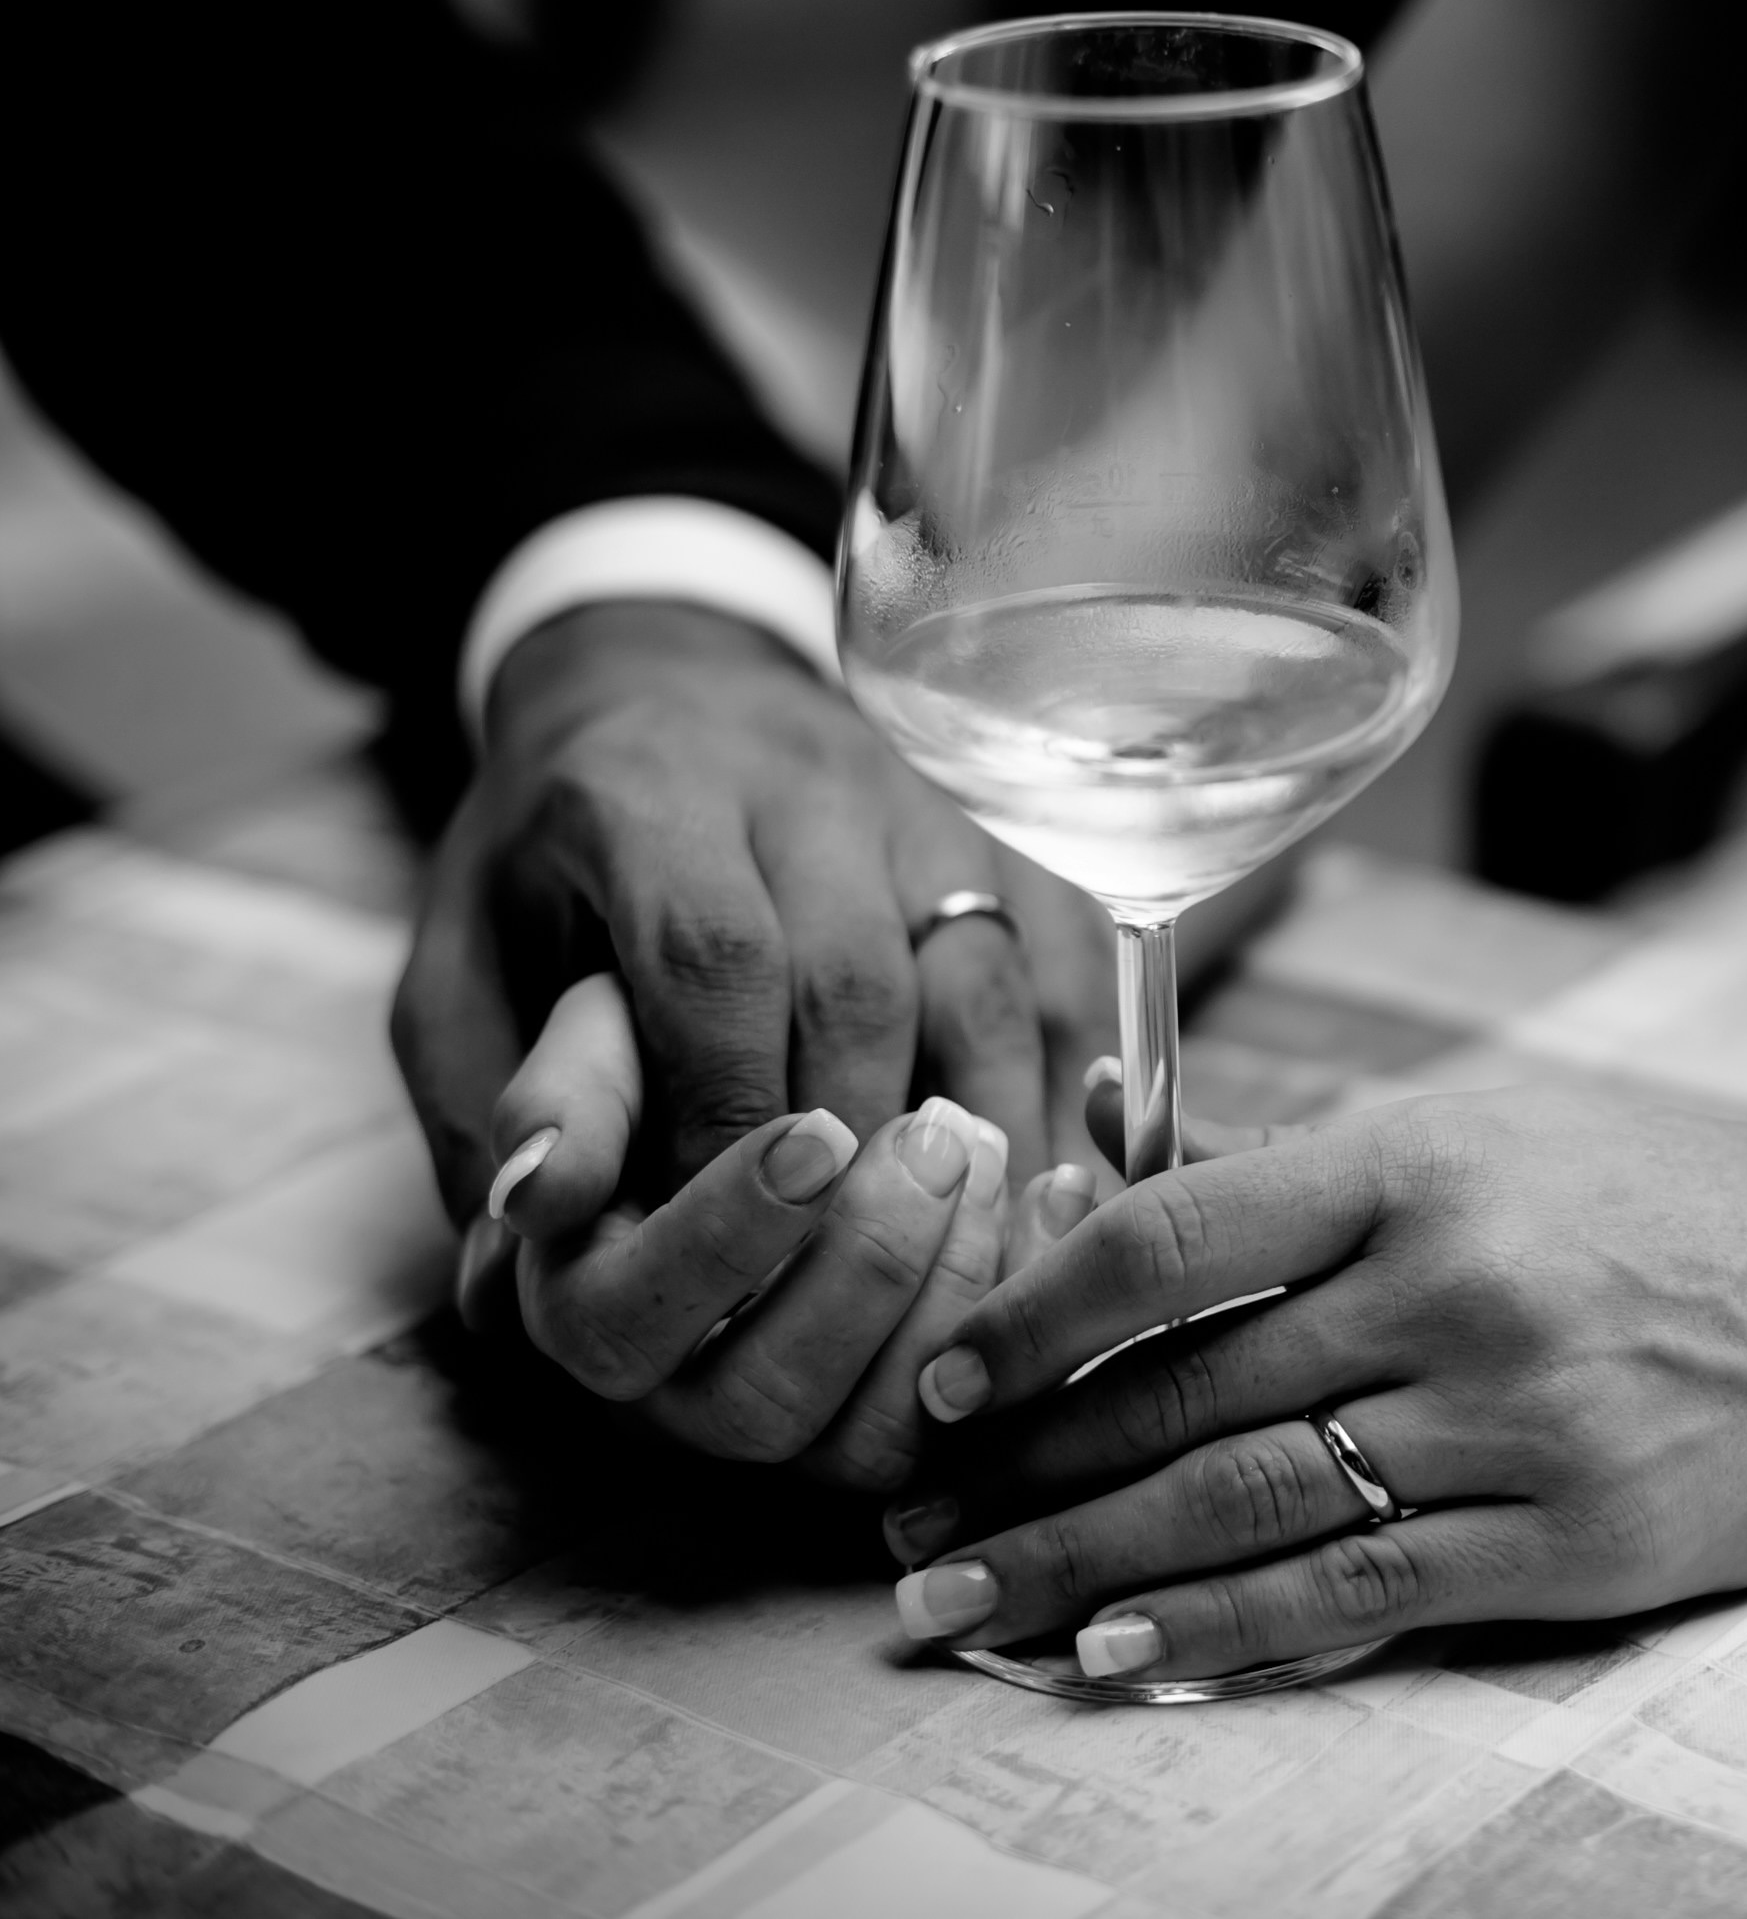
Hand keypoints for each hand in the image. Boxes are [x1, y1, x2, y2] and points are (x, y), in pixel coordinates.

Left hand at [392, 600, 1118, 1229]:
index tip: (724, 1242)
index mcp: (649, 797)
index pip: (714, 957)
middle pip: (858, 982)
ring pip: (984, 982)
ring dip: (967, 1136)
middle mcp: (805, 783)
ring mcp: (928, 805)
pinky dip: (1063, 1093)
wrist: (668, 681)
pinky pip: (1070, 976)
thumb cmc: (558, 858)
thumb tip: (520, 1255)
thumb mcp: (468, 962)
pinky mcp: (1015, 840)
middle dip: (844, 1147)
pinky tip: (1040, 1188)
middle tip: (826, 1274)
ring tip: (941, 1254)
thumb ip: (494, 1101)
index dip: (727, 1111)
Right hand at [453, 975, 1107, 1487]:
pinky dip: (1027, 1301)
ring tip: (992, 1150)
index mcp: (593, 1313)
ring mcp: (805, 1429)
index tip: (818, 1125)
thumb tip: (533, 1195)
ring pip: (877, 1436)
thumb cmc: (676, 1049)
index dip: (731, 1231)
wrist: (778, 1070)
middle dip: (866, 1266)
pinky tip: (1059, 1186)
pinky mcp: (915, 1419)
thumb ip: (566, 1097)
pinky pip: (981, 1414)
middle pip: (765, 1405)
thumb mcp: (607, 1036)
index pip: (631, 1321)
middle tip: (936, 1132)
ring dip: (952, 1291)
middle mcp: (685, 1402)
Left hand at [871, 1089, 1746, 1680]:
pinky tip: (1128, 1659)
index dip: (1035, 1316)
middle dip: (1022, 1474)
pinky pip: (1363, 1596)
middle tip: (906, 1532)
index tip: (948, 1381)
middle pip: (1184, 1390)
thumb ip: (1328, 1165)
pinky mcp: (1580, 1541)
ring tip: (968, 1610)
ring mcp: (1522, 1417)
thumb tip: (1119, 1188)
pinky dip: (1229, 1634)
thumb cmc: (1696, 1199)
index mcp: (1431, 1153)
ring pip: (1248, 1501)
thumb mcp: (1514, 1126)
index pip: (1175, 1235)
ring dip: (1085, 1568)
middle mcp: (1463, 1279)